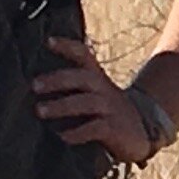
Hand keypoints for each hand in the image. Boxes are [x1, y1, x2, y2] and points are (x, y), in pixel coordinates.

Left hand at [34, 32, 159, 166]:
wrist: (144, 130)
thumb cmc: (108, 111)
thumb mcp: (96, 93)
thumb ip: (74, 88)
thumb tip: (36, 89)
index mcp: (98, 78)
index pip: (84, 55)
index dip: (67, 47)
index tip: (48, 41)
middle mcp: (104, 90)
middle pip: (82, 78)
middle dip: (57, 80)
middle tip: (34, 86)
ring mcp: (111, 109)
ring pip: (86, 103)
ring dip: (62, 106)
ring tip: (40, 110)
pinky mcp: (115, 129)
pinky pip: (95, 128)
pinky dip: (77, 133)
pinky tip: (62, 137)